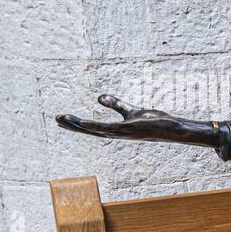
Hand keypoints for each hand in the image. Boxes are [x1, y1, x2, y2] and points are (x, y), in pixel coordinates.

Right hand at [56, 95, 206, 143]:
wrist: (174, 129)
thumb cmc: (155, 122)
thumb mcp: (131, 110)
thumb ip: (116, 104)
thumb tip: (98, 97)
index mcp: (117, 130)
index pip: (93, 128)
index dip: (78, 125)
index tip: (62, 119)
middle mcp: (117, 134)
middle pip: (91, 131)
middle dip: (73, 127)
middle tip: (56, 119)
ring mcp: (123, 133)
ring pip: (95, 130)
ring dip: (78, 126)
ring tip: (62, 119)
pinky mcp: (129, 130)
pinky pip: (108, 129)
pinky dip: (94, 126)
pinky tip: (83, 122)